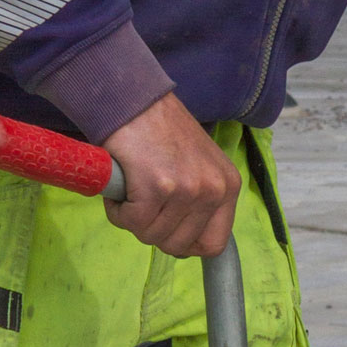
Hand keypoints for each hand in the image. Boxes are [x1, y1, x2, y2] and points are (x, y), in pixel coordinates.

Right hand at [104, 92, 240, 257]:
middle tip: (143, 203)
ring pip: (151, 236)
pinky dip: (118, 210)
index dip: (187, 245)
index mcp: (228, 186)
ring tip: (132, 188)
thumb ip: (201, 202)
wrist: (134, 100)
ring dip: (133, 219)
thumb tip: (187, 246)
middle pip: (178, 245)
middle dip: (153, 231)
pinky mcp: (158, 188)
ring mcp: (187, 190)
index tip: (168, 233)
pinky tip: (121, 187)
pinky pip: (131, 222)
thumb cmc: (160, 133)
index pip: (214, 243)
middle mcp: (214, 189)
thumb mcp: (199, 166)